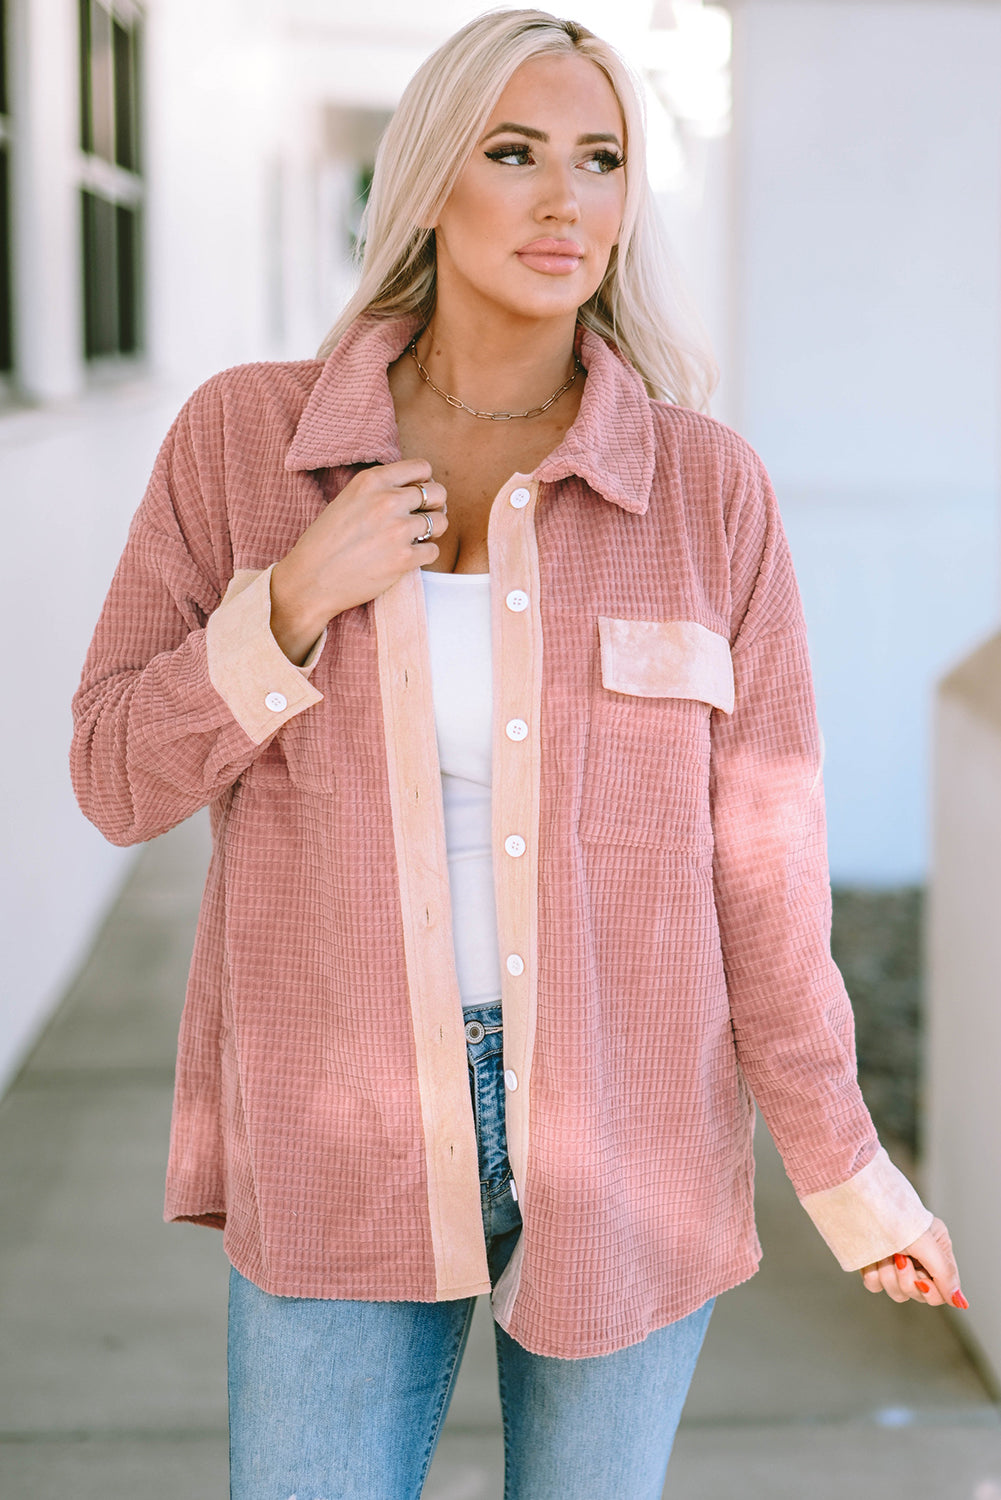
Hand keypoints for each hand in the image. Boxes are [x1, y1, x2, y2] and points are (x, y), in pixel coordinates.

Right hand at [269, 459, 447, 662]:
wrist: (310, 580)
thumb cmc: (325, 542)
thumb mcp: (348, 500)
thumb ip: (379, 491)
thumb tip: (415, 491)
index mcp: (371, 481)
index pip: (422, 468)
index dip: (424, 483)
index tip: (417, 497)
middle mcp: (387, 500)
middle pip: (437, 493)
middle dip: (434, 506)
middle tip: (421, 519)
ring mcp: (397, 530)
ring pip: (440, 522)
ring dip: (432, 532)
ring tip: (414, 540)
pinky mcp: (404, 559)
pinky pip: (433, 551)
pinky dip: (424, 555)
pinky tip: (406, 558)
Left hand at [860, 1217, 967, 1308]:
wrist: (859, 1202)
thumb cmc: (895, 1215)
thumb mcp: (925, 1242)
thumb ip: (945, 1272)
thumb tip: (960, 1302)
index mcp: (937, 1251)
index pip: (943, 1291)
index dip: (931, 1291)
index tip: (921, 1278)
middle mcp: (918, 1259)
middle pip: (920, 1295)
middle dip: (907, 1280)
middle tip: (900, 1259)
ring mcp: (895, 1263)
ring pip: (898, 1293)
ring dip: (889, 1275)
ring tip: (886, 1253)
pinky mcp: (874, 1265)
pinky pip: (875, 1286)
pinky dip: (873, 1273)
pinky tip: (873, 1256)